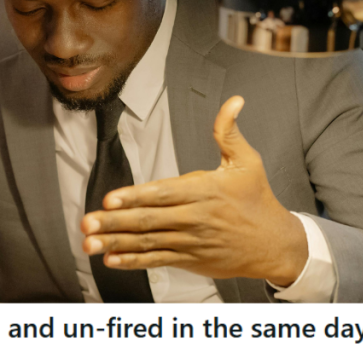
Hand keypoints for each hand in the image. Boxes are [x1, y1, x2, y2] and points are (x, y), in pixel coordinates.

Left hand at [80, 96, 307, 285]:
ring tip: (89, 243)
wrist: (275, 244)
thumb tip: (234, 100)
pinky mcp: (190, 259)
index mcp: (205, 191)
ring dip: (117, 243)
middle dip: (115, 222)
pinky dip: (134, 261)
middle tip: (87, 222)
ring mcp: (191, 242)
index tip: (109, 200)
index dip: (135, 197)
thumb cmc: (258, 199)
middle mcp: (196, 218)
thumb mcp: (247, 161)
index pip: (164, 194)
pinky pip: (157, 260)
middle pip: (150, 220)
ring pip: (149, 242)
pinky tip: (111, 260)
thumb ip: (229, 132)